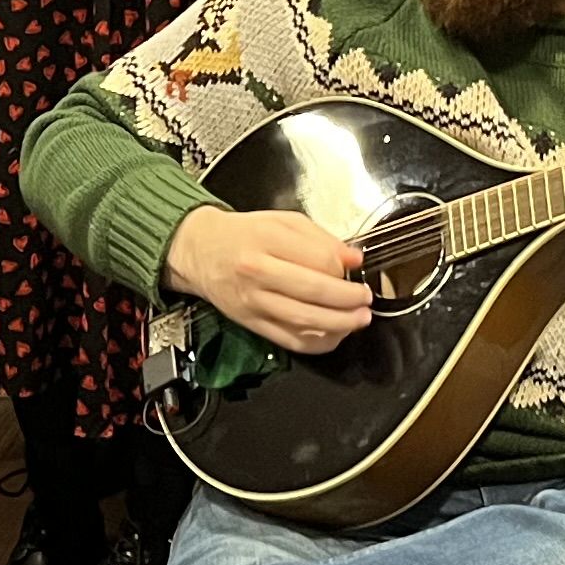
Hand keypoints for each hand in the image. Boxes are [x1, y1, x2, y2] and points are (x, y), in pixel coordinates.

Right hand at [165, 205, 376, 354]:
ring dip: (340, 324)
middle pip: (313, 292)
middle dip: (348, 299)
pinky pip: (291, 340)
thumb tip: (353, 259)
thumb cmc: (243, 234)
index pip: (317, 259)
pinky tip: (334, 334)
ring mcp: (253, 302)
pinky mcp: (251, 324)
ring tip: (359, 319)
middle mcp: (257, 273)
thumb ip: (320, 239)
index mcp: (266, 240)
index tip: (352, 268)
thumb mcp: (282, 222)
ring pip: (304, 321)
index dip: (342, 267)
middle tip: (365, 299)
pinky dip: (318, 342)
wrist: (199, 251)